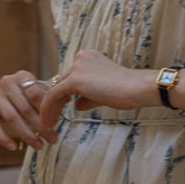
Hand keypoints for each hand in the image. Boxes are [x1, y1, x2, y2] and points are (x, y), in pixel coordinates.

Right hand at [0, 70, 55, 150]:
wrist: (11, 93)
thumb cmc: (32, 93)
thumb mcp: (41, 90)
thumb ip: (51, 96)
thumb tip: (66, 99)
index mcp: (22, 76)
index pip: (35, 93)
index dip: (46, 109)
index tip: (56, 123)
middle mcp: (6, 82)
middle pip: (25, 108)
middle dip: (40, 125)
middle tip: (52, 138)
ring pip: (11, 118)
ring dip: (27, 134)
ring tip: (39, 145)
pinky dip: (2, 137)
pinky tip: (13, 147)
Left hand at [37, 50, 153, 132]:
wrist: (137, 88)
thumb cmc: (126, 91)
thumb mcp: (102, 92)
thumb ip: (87, 96)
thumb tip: (77, 104)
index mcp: (88, 58)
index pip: (69, 78)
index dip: (62, 96)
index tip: (60, 111)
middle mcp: (80, 58)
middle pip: (60, 83)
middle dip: (54, 104)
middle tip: (51, 120)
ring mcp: (76, 67)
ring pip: (54, 90)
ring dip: (49, 109)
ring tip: (47, 126)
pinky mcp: (74, 79)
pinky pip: (53, 96)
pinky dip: (48, 110)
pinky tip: (48, 123)